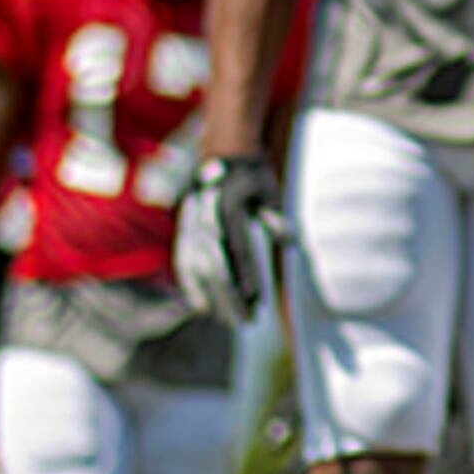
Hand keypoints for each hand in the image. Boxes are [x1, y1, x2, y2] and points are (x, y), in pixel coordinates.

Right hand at [177, 153, 290, 327]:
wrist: (222, 151)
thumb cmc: (253, 176)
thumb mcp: (268, 190)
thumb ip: (275, 217)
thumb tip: (290, 242)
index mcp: (228, 206)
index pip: (238, 249)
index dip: (247, 277)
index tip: (257, 301)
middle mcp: (205, 217)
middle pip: (216, 264)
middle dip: (231, 296)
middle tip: (247, 321)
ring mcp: (190, 224)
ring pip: (198, 268)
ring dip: (214, 297)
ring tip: (229, 320)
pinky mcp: (183, 229)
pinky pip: (183, 261)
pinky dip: (191, 285)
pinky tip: (201, 307)